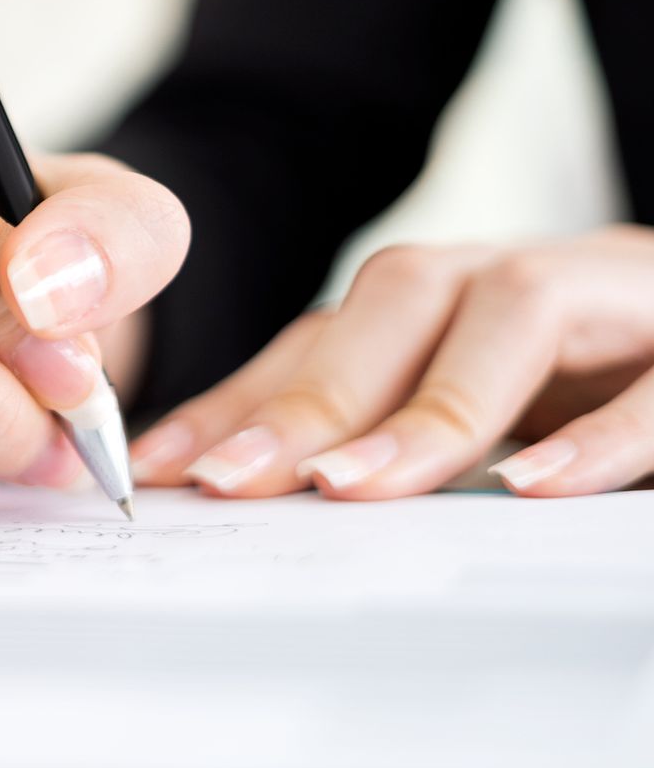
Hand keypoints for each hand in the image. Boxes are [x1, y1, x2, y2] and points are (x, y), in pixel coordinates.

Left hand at [130, 226, 653, 498]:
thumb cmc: (601, 381)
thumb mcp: (481, 404)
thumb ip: (384, 433)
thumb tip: (242, 490)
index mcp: (457, 295)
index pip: (330, 334)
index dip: (241, 398)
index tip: (160, 471)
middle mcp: (521, 277)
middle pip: (402, 297)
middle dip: (311, 393)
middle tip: (234, 483)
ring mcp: (615, 294)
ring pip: (514, 310)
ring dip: (430, 405)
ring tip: (353, 487)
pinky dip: (599, 436)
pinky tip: (534, 489)